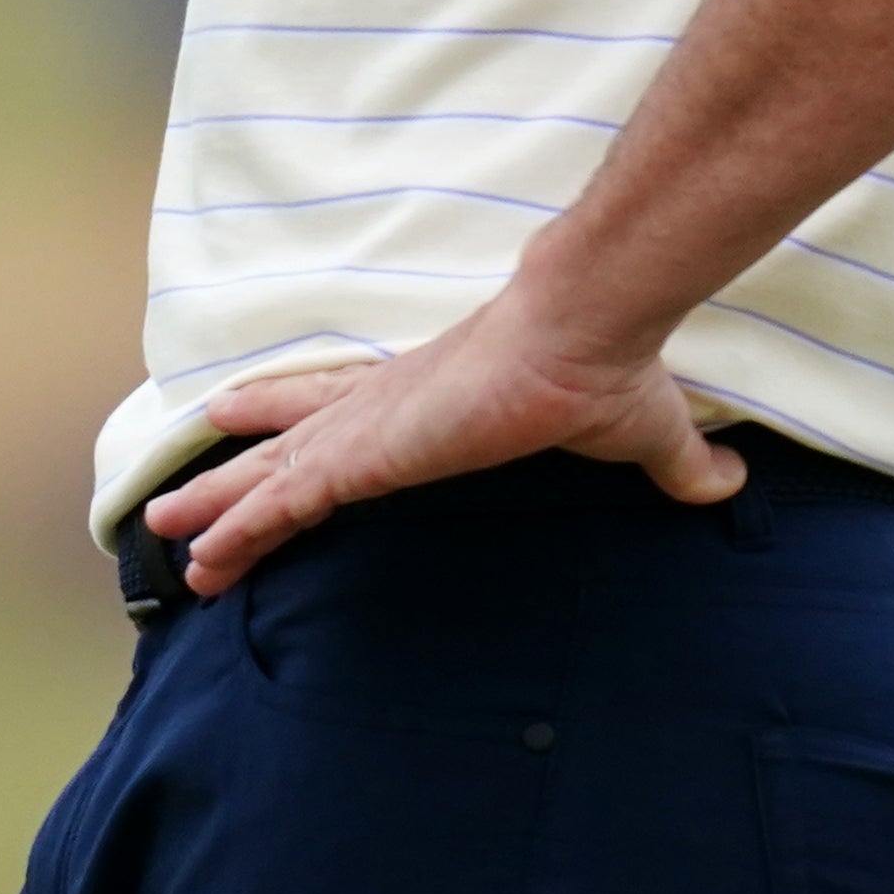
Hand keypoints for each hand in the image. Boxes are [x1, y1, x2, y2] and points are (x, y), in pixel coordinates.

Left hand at [142, 288, 743, 595]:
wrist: (586, 332)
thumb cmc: (603, 373)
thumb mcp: (645, 433)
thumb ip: (675, 464)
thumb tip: (730, 484)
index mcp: (431, 400)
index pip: (351, 417)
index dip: (305, 431)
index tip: (269, 441)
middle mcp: (384, 409)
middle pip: (288, 441)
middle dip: (236, 472)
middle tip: (180, 499)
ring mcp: (368, 429)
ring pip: (268, 475)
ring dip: (217, 507)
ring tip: (163, 537)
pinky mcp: (364, 453)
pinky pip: (282, 503)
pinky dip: (238, 530)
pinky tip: (203, 561)